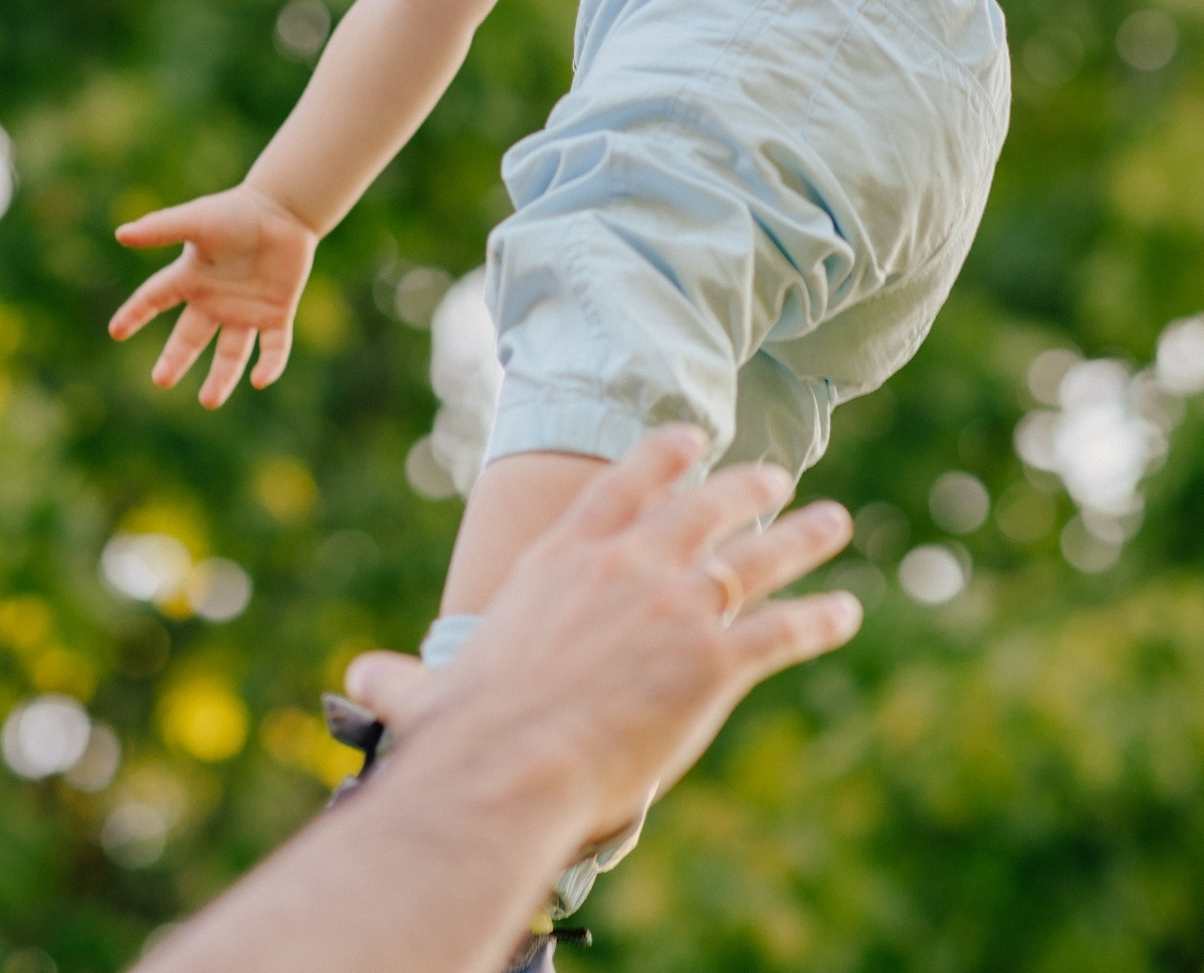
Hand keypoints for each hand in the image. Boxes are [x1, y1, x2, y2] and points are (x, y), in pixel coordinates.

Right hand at [109, 185, 318, 407]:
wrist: (285, 210)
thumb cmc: (237, 211)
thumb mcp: (197, 220)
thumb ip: (161, 228)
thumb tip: (121, 234)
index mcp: (191, 278)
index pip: (154, 299)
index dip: (135, 314)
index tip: (116, 332)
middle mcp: (215, 300)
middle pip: (189, 338)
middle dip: (175, 360)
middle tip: (161, 380)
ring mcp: (246, 310)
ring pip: (231, 353)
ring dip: (221, 378)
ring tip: (209, 401)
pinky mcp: (277, 313)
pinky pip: (272, 347)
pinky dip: (269, 365)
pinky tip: (259, 380)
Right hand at [341, 428, 862, 847]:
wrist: (509, 764)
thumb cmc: (462, 735)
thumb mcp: (427, 693)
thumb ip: (401, 680)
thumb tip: (359, 681)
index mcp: (561, 561)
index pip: (621, 487)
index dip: (662, 457)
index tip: (691, 438)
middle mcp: (627, 566)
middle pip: (702, 508)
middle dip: (744, 488)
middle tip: (774, 477)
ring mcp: (676, 606)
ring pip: (756, 557)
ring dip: (801, 539)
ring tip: (832, 522)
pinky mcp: (715, 660)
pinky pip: (782, 630)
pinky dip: (819, 620)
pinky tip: (844, 613)